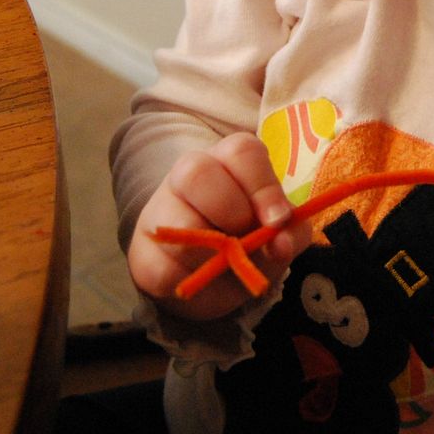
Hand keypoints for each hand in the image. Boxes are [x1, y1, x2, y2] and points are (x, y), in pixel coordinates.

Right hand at [127, 131, 312, 321]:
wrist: (209, 278)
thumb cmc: (249, 242)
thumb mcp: (279, 236)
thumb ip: (290, 235)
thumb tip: (280, 244)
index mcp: (227, 161)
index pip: (240, 151)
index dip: (262, 185)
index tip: (277, 221)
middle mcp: (188, 174)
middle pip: (198, 172)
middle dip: (232, 213)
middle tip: (245, 240)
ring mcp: (160, 209)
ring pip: (181, 225)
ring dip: (213, 255)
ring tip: (225, 264)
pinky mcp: (143, 251)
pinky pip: (166, 267)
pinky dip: (193, 282)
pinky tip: (202, 279)